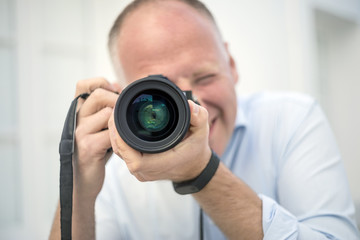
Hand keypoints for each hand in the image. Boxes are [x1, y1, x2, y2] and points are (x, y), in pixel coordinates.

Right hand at [73, 78, 121, 200]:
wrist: (83, 182)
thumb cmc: (94, 152)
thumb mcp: (97, 127)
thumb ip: (104, 108)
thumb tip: (117, 85)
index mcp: (78, 113)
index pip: (83, 85)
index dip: (101, 82)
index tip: (115, 91)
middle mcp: (76, 120)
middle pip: (98, 95)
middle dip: (117, 100)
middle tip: (125, 112)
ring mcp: (80, 133)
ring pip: (108, 113)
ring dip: (121, 120)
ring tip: (123, 130)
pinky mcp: (88, 147)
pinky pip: (111, 134)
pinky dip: (121, 136)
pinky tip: (122, 142)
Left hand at [108, 100, 211, 181]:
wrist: (195, 166)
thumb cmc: (196, 149)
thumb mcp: (202, 131)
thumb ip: (199, 117)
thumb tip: (191, 105)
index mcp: (161, 164)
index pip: (133, 159)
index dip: (121, 141)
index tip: (118, 120)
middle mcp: (147, 171)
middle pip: (121, 153)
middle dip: (114, 132)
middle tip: (114, 110)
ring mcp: (141, 171)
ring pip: (119, 153)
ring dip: (114, 135)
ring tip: (115, 115)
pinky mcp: (138, 168)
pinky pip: (123, 154)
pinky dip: (119, 139)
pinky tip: (119, 125)